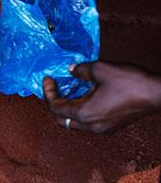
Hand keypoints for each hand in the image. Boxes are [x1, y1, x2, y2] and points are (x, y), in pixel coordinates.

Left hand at [43, 61, 160, 132]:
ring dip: (67, 107)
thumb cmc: (130, 82)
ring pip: (74, 123)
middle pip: (61, 120)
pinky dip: (80, 110)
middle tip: (54, 87)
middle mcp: (91, 125)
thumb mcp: (100, 69)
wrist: (157, 93)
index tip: (48, 79)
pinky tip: (84, 94)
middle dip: (54, 103)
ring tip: (68, 89)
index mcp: (85, 113)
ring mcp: (102, 128)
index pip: (55, 108)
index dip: (48, 92)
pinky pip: (87, 122)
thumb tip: (70, 70)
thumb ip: (80, 70)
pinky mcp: (111, 126)